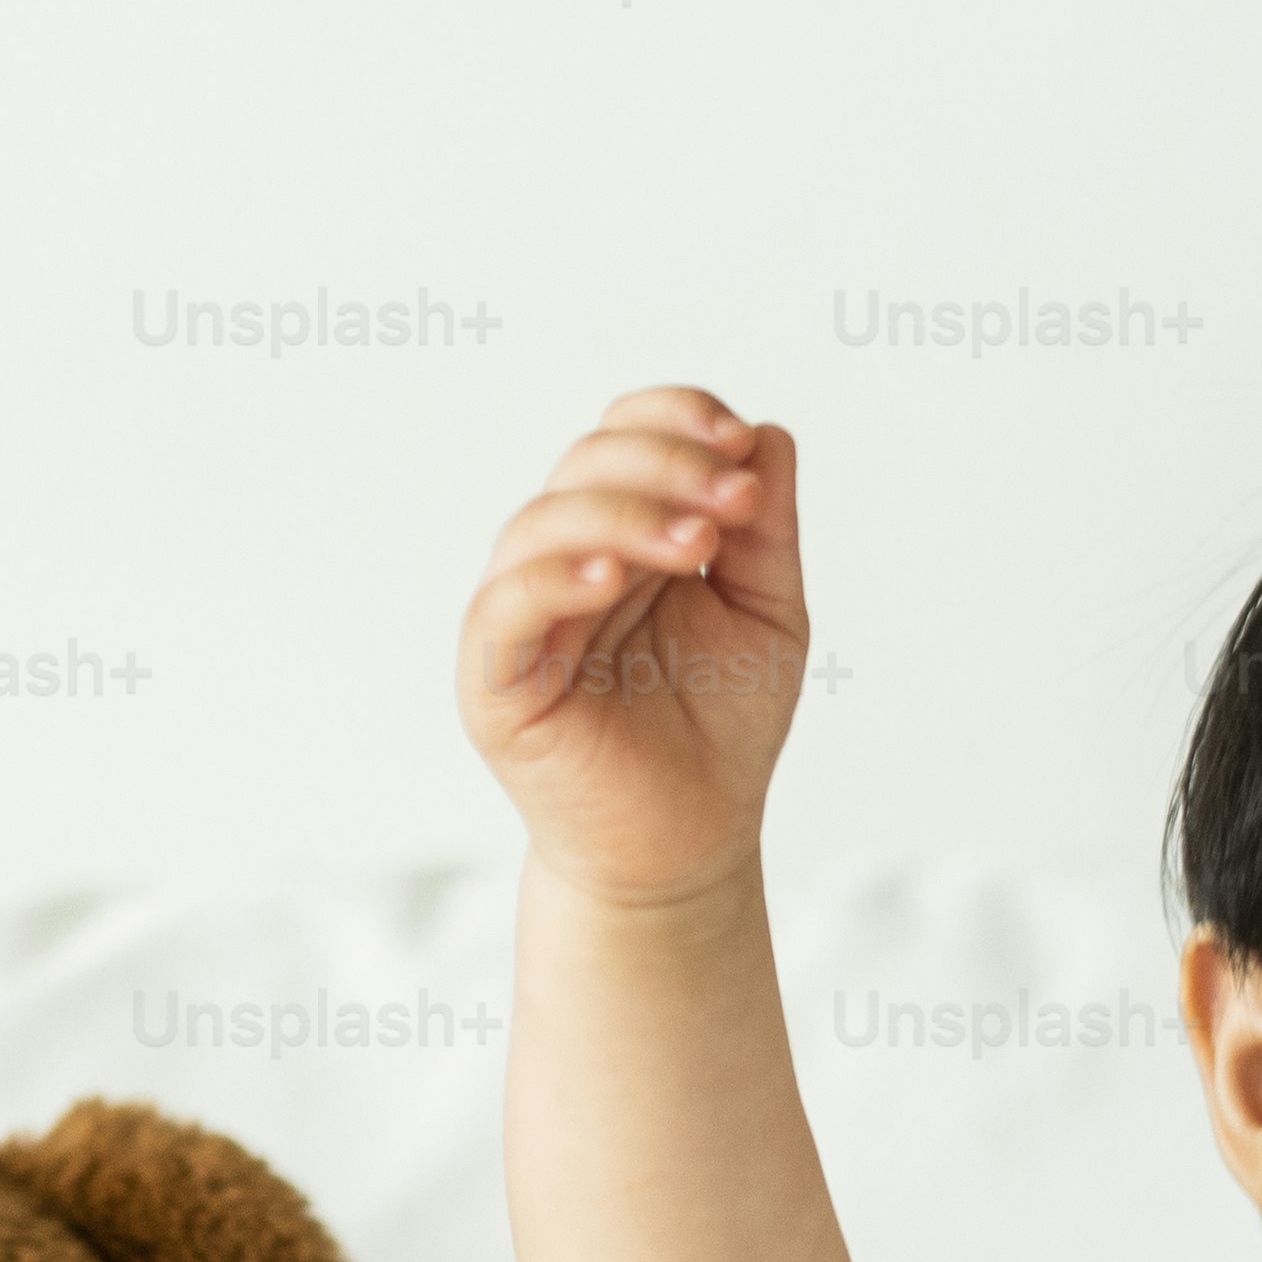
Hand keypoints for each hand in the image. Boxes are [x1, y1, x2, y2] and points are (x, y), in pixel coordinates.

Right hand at [459, 387, 811, 905]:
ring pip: (541, 523)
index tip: (743, 444)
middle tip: (733, 500)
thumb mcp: (767, 611)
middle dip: (665, 464)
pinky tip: (613, 581)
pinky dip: (551, 578)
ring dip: (623, 513)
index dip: (677, 419)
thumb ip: (766, 529)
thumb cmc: (719, 730)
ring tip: (697, 541)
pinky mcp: (493, 683)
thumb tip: (768, 433)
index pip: (624, 436)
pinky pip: (502, 608)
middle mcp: (563, 562)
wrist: (691, 842)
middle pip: (584, 462)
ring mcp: (522, 619)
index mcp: (621, 534)